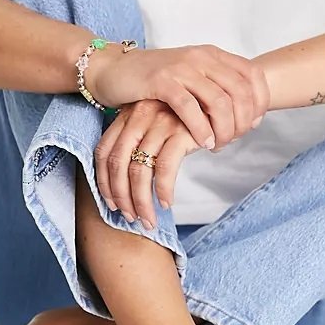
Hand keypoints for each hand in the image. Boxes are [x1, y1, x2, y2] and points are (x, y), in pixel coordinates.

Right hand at [89, 44, 268, 149]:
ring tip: (217, 146)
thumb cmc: (153, 83)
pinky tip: (202, 143)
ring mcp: (181, 68)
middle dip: (242, 122)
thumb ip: (214, 91)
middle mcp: (201, 58)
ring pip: (218, 101)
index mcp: (212, 55)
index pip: (252, 75)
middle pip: (239, 92)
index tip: (254, 125)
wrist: (114, 70)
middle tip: (234, 141)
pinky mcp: (161, 82)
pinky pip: (189, 107)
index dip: (260, 102)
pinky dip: (200, 128)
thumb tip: (243, 116)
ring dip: (223, 129)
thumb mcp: (190, 80)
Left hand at [94, 99, 199, 227]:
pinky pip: (164, 168)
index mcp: (127, 116)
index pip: (104, 153)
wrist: (220, 105)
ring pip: (139, 170)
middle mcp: (139, 116)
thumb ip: (139, 147)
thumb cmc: (187, 122)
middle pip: (119, 164)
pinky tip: (166, 204)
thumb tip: (123, 188)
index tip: (111, 204)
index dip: (103, 182)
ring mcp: (159, 123)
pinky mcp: (180, 131)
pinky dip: (163, 190)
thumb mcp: (156, 128)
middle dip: (122, 198)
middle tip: (130, 218)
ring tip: (148, 219)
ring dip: (141, 202)